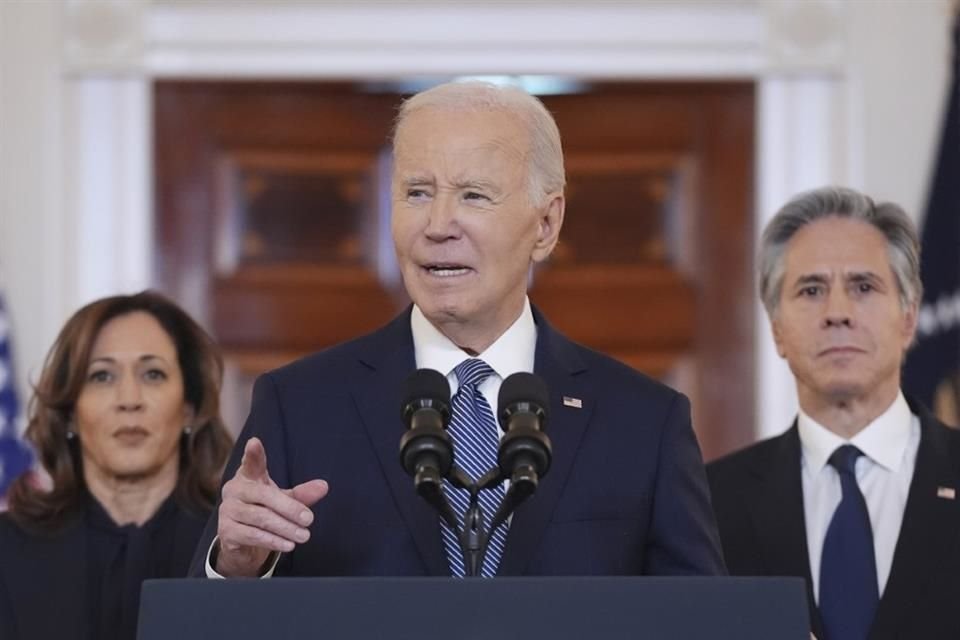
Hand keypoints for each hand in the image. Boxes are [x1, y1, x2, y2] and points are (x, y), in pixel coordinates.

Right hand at [215, 437, 328, 576]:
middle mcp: (234, 490)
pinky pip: (252, 535)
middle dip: (289, 508)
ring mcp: (228, 510)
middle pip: (264, 495)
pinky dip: (272, 541)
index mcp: (248, 477)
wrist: (242, 542)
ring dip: (285, 528)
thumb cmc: (264, 511)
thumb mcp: (285, 501)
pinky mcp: (226, 532)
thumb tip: (324, 486)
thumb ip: (302, 494)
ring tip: (304, 535)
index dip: (253, 454)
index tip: (254, 442)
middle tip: (309, 519)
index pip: (251, 463)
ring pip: (260, 517)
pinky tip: (288, 545)